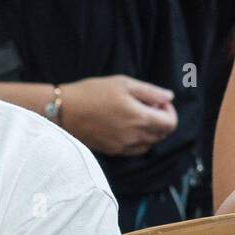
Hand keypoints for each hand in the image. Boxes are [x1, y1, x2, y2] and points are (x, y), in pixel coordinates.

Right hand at [59, 75, 177, 155]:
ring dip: (150, 131)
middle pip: (162, 135)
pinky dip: (139, 140)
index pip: (170, 124)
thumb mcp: (123, 83)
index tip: (159, 102)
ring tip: (136, 115)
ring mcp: (124, 146)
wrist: (64, 111)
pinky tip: (127, 127)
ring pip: (150, 144)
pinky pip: (135, 150)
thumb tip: (169, 97)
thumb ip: (150, 91)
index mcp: (140, 118)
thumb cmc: (93, 92)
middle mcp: (135, 136)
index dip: (170, 112)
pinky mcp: (114, 151)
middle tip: (147, 105)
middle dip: (161, 120)